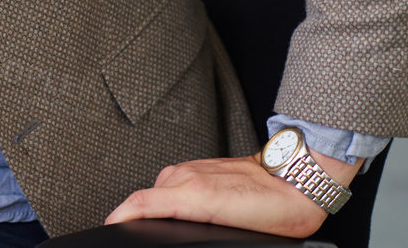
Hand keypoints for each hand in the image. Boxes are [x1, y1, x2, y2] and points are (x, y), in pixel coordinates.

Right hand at [104, 149, 360, 238]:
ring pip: (160, 193)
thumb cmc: (278, 210)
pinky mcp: (199, 166)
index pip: (139, 203)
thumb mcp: (240, 234)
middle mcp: (186, 176)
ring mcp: (191, 168)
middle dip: (138, 220)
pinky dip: (170, 200)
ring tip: (171, 228)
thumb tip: (176, 234)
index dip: (118, 219)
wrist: (298, 177)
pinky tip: (190, 213)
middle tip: (144, 240)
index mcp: (193, 193)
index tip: (109, 229)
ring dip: (158, 210)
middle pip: (145, 201)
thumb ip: (197, 231)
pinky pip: (173, 185)